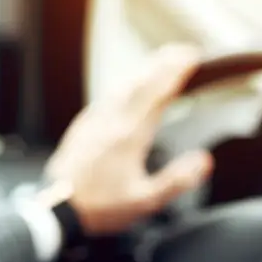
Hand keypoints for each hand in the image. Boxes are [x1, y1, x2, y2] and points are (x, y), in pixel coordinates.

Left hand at [42, 43, 212, 235]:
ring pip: (122, 84)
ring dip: (144, 70)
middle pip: (140, 81)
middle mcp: (111, 120)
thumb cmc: (100, 206)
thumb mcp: (145, 200)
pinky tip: (128, 87)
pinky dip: (125, 84)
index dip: (175, 71)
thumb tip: (204, 160)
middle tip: (182, 51)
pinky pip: (107, 95)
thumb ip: (177, 179)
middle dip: (163, 63)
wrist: (56, 209)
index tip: (192, 57)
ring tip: (160, 63)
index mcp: (130, 135)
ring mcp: (94, 120)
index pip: (157, 93)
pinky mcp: (83, 126)